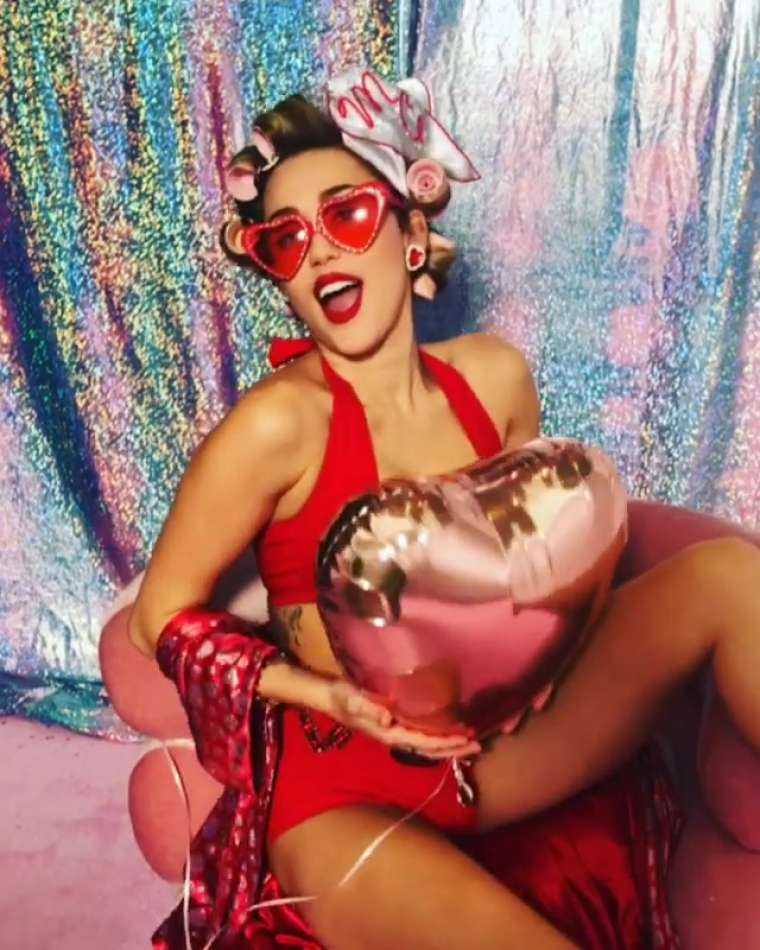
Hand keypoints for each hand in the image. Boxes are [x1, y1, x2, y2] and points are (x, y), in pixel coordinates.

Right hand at [321, 679, 481, 759]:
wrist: (327, 697)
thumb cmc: (340, 696)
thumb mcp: (351, 699)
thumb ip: (368, 709)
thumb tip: (388, 719)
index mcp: (388, 733)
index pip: (422, 742)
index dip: (444, 743)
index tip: (465, 739)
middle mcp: (394, 736)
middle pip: (429, 749)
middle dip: (453, 749)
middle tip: (478, 745)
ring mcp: (395, 732)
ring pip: (427, 744)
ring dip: (448, 744)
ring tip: (470, 739)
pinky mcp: (394, 724)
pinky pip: (421, 734)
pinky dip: (437, 735)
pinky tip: (449, 729)